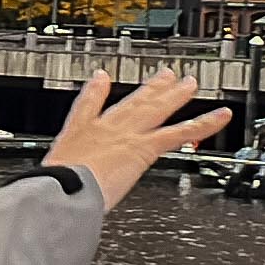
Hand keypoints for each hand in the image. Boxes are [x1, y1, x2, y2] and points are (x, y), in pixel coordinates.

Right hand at [42, 72, 231, 208]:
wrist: (63, 189)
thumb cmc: (53, 189)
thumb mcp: (48, 178)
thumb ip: (53, 179)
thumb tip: (44, 189)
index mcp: (79, 133)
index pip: (88, 106)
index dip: (96, 90)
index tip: (102, 77)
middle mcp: (105, 128)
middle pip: (132, 103)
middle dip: (149, 88)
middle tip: (164, 76)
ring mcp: (127, 135)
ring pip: (157, 109)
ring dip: (176, 96)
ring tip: (191, 84)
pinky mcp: (145, 147)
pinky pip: (181, 133)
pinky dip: (204, 124)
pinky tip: (221, 116)